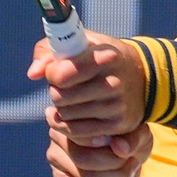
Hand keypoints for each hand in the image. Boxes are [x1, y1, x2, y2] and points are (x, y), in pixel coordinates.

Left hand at [28, 31, 147, 142]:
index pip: (61, 74)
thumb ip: (49, 51)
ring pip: (66, 115)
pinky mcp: (117, 125)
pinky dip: (67, 125)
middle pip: (60, 97)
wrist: (143, 78)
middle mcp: (114, 82)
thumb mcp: (81, 43)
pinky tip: (72, 115)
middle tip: (67, 87)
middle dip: (56, 91)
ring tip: (73, 99)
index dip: (52, 73)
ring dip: (62, 108)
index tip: (57, 71)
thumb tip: (33, 74)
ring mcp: (117, 106)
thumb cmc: (102, 57)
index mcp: (106, 57)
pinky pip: (76, 133)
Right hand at [46, 123, 151, 176]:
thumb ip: (133, 138)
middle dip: (114, 165)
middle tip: (134, 162)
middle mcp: (57, 132)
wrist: (123, 158)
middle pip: (83, 159)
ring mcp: (55, 155)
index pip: (85, 135)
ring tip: (132, 172)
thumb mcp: (139, 135)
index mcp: (74, 114)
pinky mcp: (59, 175)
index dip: (107, 146)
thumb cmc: (130, 139)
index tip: (128, 151)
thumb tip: (119, 148)